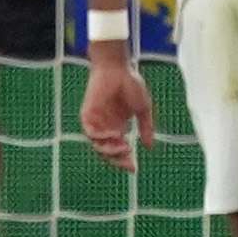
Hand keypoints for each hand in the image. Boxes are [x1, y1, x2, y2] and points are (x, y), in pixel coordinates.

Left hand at [78, 50, 154, 171]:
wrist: (118, 68)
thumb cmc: (130, 84)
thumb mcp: (143, 110)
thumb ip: (145, 127)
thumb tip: (149, 147)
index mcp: (117, 126)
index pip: (117, 150)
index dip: (124, 160)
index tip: (134, 169)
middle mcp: (105, 126)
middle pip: (106, 151)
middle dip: (117, 160)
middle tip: (129, 162)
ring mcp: (96, 120)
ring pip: (97, 145)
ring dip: (109, 150)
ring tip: (124, 148)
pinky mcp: (88, 112)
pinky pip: (90, 131)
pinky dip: (101, 137)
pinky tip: (115, 135)